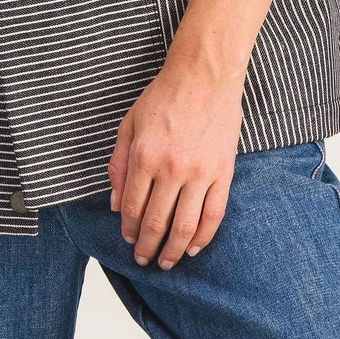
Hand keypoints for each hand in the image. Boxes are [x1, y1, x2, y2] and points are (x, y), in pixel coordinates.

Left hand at [105, 48, 246, 269]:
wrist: (204, 75)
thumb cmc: (164, 96)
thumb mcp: (129, 124)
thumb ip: (119, 164)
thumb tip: (116, 204)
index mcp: (144, 156)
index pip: (133, 208)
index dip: (129, 230)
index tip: (129, 241)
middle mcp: (170, 169)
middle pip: (157, 223)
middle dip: (148, 248)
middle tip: (144, 261)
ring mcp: (199, 173)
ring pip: (185, 226)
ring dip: (173, 251)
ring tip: (167, 263)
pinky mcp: (223, 172)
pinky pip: (214, 214)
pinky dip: (203, 237)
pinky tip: (193, 248)